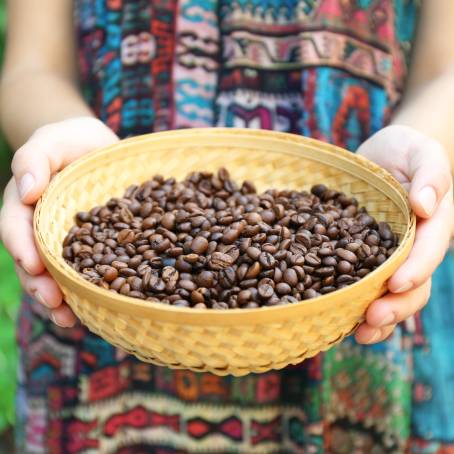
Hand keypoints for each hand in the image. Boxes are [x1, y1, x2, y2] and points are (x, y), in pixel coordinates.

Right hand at [0, 117, 118, 326]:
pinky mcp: (86, 248)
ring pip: (53, 274)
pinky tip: (92, 308)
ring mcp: (61, 241)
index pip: (16, 228)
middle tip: (53, 302)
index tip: (33, 265)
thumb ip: (35, 158)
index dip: (21, 248)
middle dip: (39, 284)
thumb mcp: (53, 139)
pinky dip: (83, 291)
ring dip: (59, 298)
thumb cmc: (71, 142)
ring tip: (69, 318)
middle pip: (32, 260)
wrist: (96, 149)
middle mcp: (39, 228)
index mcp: (26, 204)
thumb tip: (26, 191)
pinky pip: (80, 272)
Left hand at [355, 125, 452, 343]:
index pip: (427, 251)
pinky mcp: (364, 258)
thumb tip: (425, 205)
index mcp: (431, 225)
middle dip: (396, 306)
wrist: (384, 156)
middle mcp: (412, 248)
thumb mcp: (421, 151)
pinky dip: (355, 305)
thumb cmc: (405, 150)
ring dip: (378, 318)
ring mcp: (389, 257)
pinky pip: (364, 285)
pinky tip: (339, 321)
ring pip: (390, 295)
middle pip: (413, 285)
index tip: (395, 284)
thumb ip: (431, 174)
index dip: (414, 270)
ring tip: (358, 333)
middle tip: (372, 318)